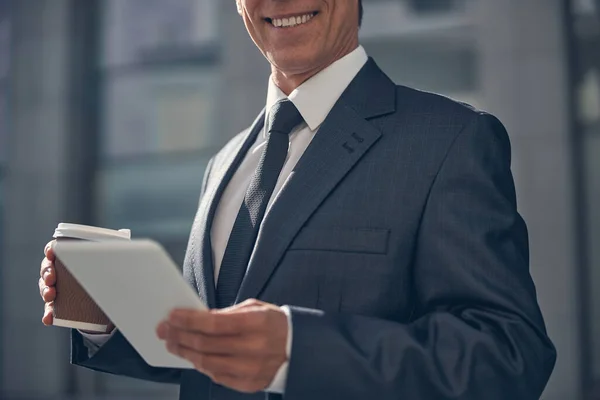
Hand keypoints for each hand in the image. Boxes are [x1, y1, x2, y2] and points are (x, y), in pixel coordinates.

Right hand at [39, 240, 113, 332]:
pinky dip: (48, 314)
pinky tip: (49, 318)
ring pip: (45, 288)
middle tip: (51, 277)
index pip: (54, 249)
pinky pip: (49, 310)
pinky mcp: (56, 306)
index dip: (51, 250)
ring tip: (50, 296)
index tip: (52, 252)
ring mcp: (55, 288)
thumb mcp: (108, 261)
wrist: (104, 299)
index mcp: (68, 257)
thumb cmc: (103, 273)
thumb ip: (111, 250)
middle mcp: (58, 272)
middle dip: (47, 272)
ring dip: (45, 291)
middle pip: (47, 268)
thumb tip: (124, 236)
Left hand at [157, 299, 287, 392]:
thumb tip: (198, 319)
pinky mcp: (249, 384)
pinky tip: (193, 357)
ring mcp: (251, 368)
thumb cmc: (274, 325)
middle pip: (206, 344)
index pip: (213, 323)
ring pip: (207, 363)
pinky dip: (202, 366)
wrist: (299, 349)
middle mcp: (254, 347)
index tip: (172, 316)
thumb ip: (227, 314)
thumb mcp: (256, 308)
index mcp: (256, 323)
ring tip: (174, 344)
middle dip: (180, 335)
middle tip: (165, 330)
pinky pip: (217, 377)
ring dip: (186, 352)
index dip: (188, 320)